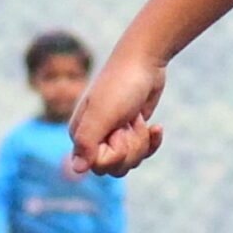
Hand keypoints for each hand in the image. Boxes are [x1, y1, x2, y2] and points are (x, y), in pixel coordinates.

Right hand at [71, 50, 167, 177]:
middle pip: (116, 168)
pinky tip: (156, 126)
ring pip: (131, 162)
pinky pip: (144, 152)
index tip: (117, 130)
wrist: (144, 62)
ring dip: (141, 142)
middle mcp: (95, 138)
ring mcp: (115, 136)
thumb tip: (75, 170)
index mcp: (81, 134)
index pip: (97, 166)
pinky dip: (153, 140)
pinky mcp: (133, 132)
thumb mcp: (102, 114)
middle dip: (131, 148)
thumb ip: (87, 142)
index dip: (114, 154)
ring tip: (137, 118)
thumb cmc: (120, 85)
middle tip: (129, 122)